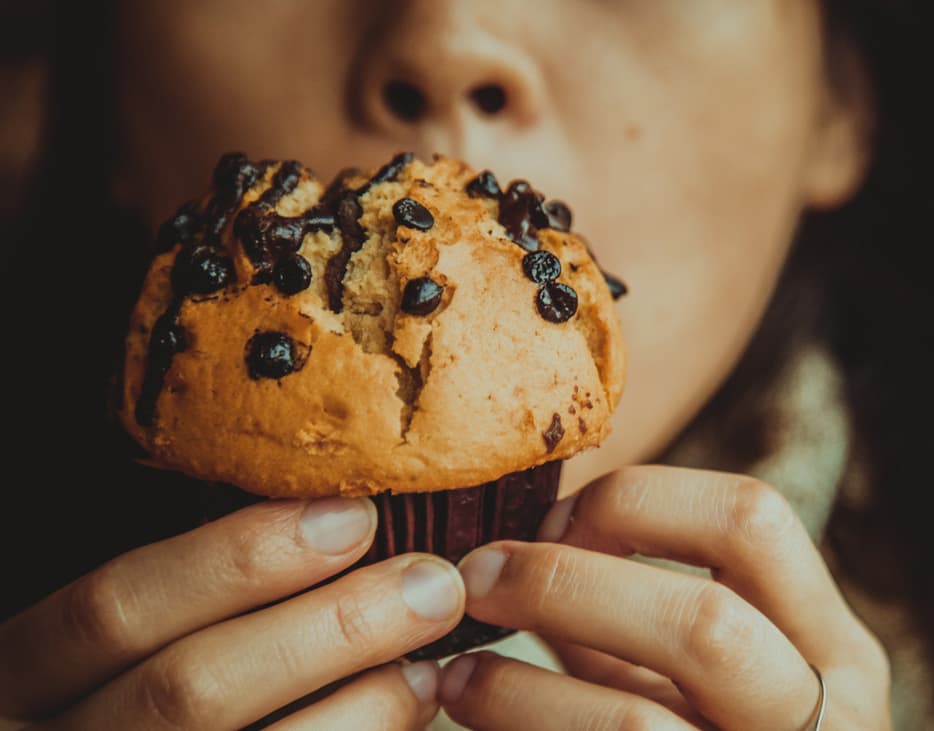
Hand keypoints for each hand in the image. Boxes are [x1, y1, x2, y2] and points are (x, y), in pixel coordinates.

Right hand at [0, 497, 464, 729]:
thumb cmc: (114, 704)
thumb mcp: (95, 662)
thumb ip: (173, 610)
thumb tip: (325, 521)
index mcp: (19, 683)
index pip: (113, 608)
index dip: (236, 557)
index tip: (352, 515)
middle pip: (191, 688)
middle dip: (326, 630)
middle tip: (431, 585)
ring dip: (359, 707)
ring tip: (427, 665)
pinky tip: (402, 715)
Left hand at [436, 466, 890, 730]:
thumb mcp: (713, 684)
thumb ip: (642, 623)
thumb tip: (520, 554)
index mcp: (838, 652)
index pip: (753, 521)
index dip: (637, 503)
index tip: (552, 523)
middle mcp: (829, 724)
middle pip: (704, 624)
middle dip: (565, 587)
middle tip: (478, 581)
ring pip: (635, 729)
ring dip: (517, 693)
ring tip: (454, 678)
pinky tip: (478, 725)